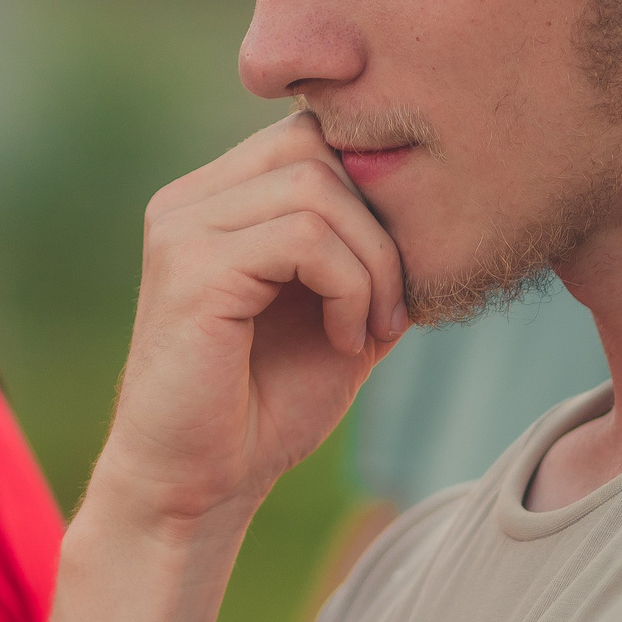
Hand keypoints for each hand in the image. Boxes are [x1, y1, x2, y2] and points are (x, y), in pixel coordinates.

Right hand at [90, 112, 407, 545]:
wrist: (196, 487)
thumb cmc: (263, 408)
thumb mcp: (340, 313)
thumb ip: (370, 253)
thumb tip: (440, 201)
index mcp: (212, 200)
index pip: (310, 135)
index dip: (370, 189)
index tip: (392, 276)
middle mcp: (186, 200)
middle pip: (316, 146)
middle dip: (379, 225)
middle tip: (392, 307)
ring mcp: (181, 228)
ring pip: (317, 188)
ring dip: (373, 262)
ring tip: (370, 327)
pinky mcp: (190, 267)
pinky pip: (303, 237)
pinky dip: (349, 287)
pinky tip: (346, 340)